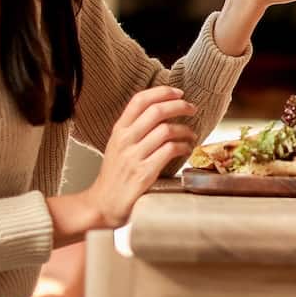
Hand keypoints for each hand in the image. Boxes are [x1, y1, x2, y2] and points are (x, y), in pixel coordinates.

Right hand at [82, 85, 197, 227]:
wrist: (102, 204)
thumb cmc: (115, 175)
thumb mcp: (118, 145)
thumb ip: (135, 128)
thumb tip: (162, 110)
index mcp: (119, 130)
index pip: (140, 100)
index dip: (162, 92)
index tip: (179, 93)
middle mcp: (125, 140)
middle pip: (156, 111)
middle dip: (180, 106)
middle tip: (192, 109)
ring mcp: (133, 157)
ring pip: (166, 130)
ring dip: (185, 130)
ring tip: (191, 134)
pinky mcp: (143, 173)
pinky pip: (169, 151)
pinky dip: (183, 147)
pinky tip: (186, 149)